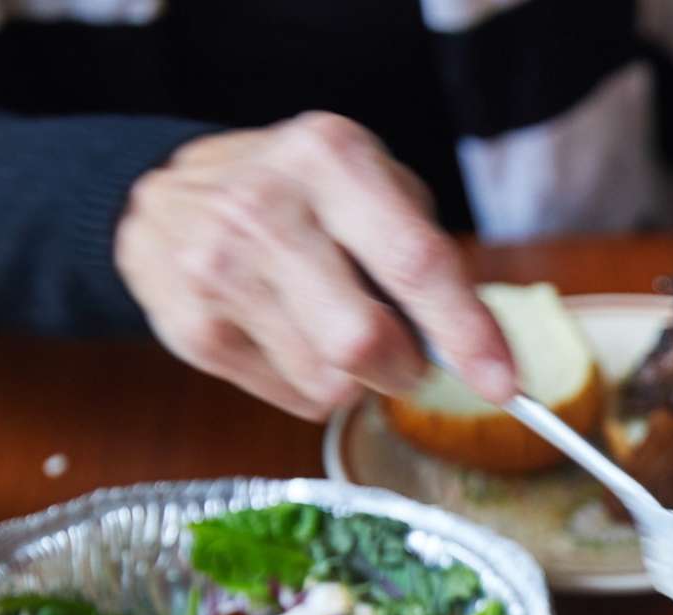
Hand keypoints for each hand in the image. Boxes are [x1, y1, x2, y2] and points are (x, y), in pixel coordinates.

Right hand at [115, 113, 515, 420]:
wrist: (168, 197)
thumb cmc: (302, 197)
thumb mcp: (370, 187)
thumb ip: (426, 257)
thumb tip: (477, 350)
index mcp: (329, 158)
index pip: (414, 260)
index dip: (466, 332)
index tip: (503, 383)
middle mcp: (265, 207)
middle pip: (363, 340)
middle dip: (405, 370)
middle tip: (410, 363)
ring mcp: (218, 268)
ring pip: (329, 382)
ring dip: (357, 380)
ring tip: (334, 331)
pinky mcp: (193, 329)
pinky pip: (292, 398)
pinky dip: (314, 386)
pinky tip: (292, 339)